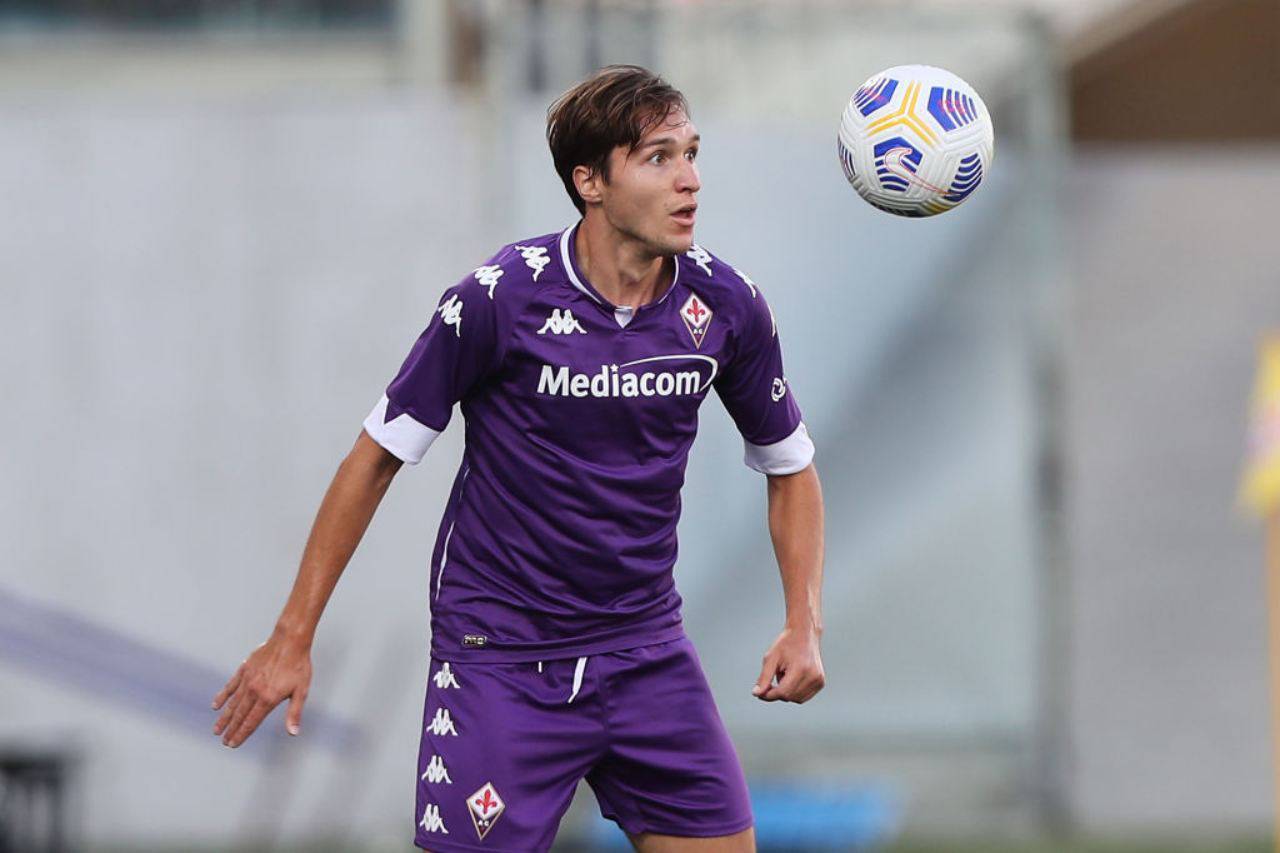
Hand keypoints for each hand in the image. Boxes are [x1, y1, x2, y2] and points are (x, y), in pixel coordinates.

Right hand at [212, 631, 311, 746]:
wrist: (290, 640)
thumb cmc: (298, 665)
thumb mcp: (301, 691)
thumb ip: (294, 713)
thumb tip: (293, 733)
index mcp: (268, 699)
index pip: (251, 722)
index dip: (241, 734)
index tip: (232, 744)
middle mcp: (254, 691)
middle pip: (240, 715)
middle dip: (231, 730)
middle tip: (223, 741)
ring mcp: (247, 680)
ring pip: (232, 703)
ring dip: (224, 717)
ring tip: (216, 729)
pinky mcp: (244, 669)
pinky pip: (230, 685)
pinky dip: (222, 696)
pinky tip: (215, 705)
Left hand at [752, 624, 824, 702]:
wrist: (804, 633)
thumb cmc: (786, 643)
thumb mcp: (771, 658)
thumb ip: (764, 678)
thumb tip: (756, 694)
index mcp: (801, 669)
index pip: (783, 692)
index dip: (769, 695)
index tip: (760, 693)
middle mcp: (813, 676)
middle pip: (789, 697)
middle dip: (777, 692)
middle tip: (772, 678)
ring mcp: (819, 680)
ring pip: (797, 699)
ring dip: (787, 692)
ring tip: (785, 674)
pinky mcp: (821, 683)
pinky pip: (803, 696)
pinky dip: (795, 692)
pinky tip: (792, 677)